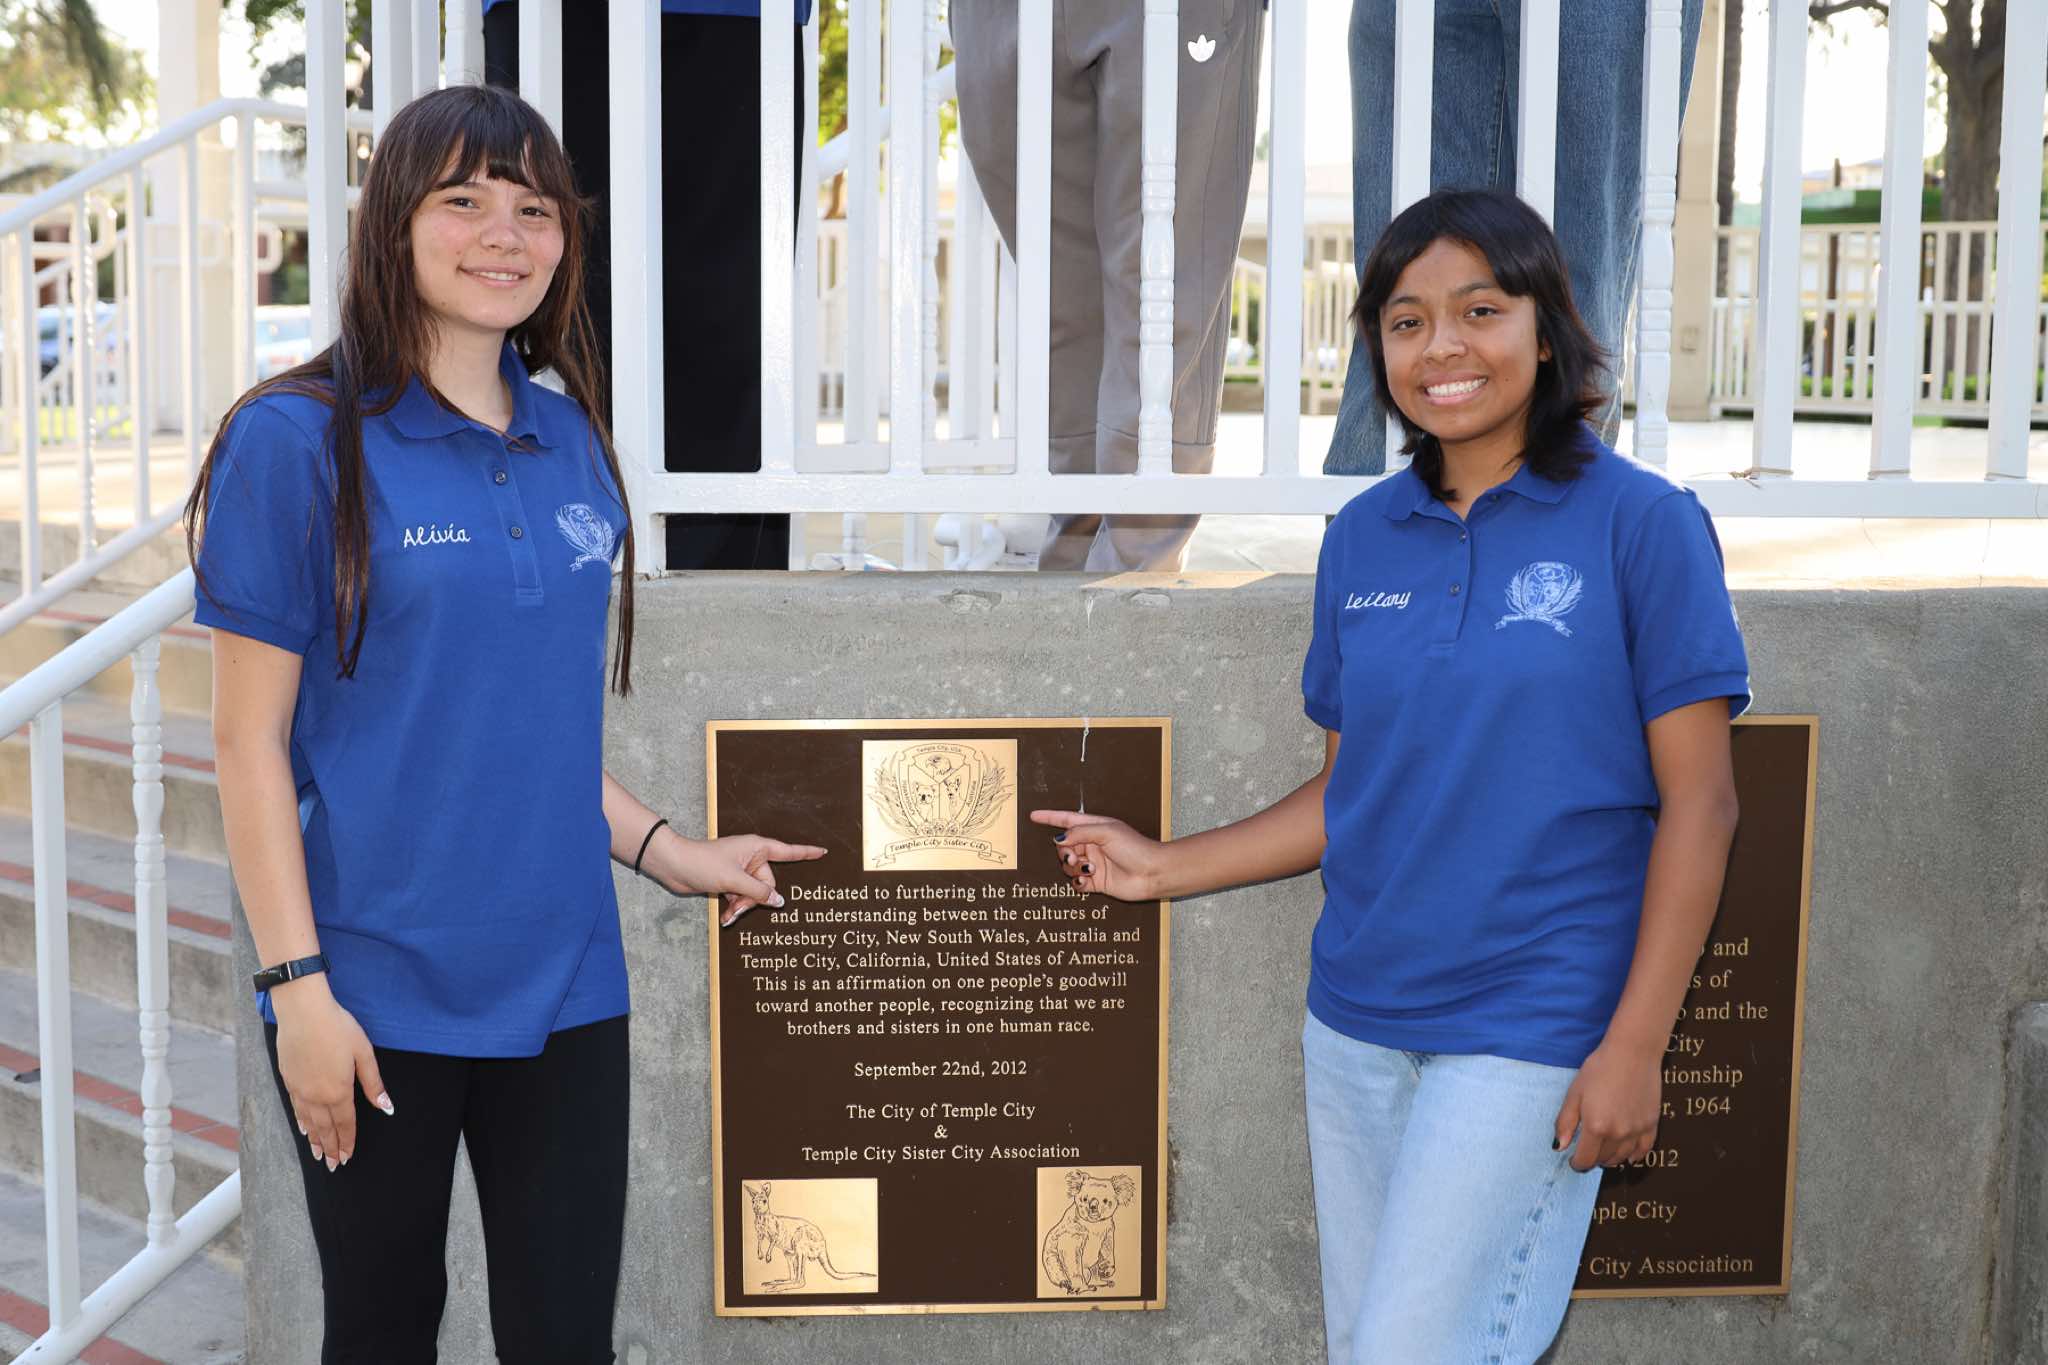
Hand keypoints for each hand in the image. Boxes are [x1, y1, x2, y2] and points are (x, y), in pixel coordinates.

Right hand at [271, 976, 391, 1171]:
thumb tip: (386, 1107)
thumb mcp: (363, 1053)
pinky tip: (303, 1129)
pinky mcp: (288, 1080)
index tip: (348, 1157)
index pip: (345, 1124)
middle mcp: (317, 1096)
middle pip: (325, 1129)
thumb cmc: (337, 1027)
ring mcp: (300, 1089)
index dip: (348, 1142)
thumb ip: (373, 1083)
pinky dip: (301, 1123)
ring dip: (314, 1140)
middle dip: (330, 1148)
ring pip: (308, 1123)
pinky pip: (296, 1109)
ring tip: (318, 1155)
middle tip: (333, 1165)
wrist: (303, 1011)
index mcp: (339, 1091)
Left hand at [656, 833, 826, 926]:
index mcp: (757, 848)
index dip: (807, 853)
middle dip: (755, 900)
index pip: (788, 852)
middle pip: (768, 884)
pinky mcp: (730, 880)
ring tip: (729, 916)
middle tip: (738, 907)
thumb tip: (779, 901)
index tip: (824, 852)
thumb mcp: (734, 881)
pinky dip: (736, 907)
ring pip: (755, 894)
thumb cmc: (703, 863)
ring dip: (743, 906)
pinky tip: (727, 917)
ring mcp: (741, 870)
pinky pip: (743, 897)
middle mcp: (752, 858)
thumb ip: (759, 892)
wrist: (674, 866)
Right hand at [1027, 810, 1169, 901]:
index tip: (1033, 815)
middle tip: (1074, 856)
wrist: (1152, 873)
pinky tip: (1086, 879)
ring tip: (1089, 868)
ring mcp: (1093, 864)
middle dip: (1063, 852)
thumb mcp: (1107, 832)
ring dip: (1073, 867)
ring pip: (1067, 866)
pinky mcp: (1096, 882)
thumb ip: (1080, 832)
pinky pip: (1076, 883)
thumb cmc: (1135, 848)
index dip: (1049, 817)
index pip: (1067, 820)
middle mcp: (1092, 845)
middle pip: (1063, 847)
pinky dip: (1077, 882)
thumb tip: (1058, 838)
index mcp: (1094, 828)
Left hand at [1553, 1039, 1661, 1172]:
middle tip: (1587, 1150)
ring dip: (1611, 1158)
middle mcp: (1618, 1133)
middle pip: (1603, 1159)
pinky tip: (1628, 1155)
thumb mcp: (1575, 1093)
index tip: (1573, 1160)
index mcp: (1596, 1127)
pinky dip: (1634, 1156)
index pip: (1585, 1159)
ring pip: (1622, 1158)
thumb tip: (1559, 1147)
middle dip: (1592, 1159)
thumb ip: (1565, 1122)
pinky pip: (1644, 1150)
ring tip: (1603, 1151)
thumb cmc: (1599, 1069)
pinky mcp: (1652, 1124)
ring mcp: (1637, 1130)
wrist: (1632, 1053)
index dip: (1577, 1163)